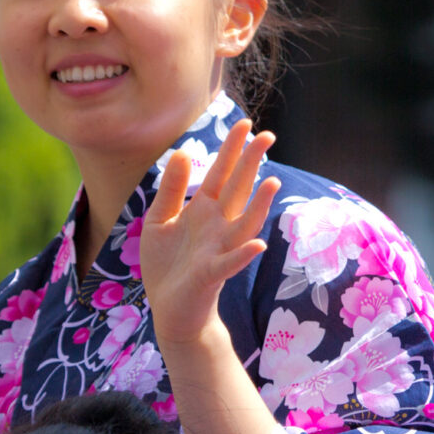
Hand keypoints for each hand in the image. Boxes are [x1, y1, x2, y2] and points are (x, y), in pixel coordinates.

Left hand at [140, 119, 278, 349]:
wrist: (170, 309)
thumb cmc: (167, 266)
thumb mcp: (160, 221)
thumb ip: (170, 190)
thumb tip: (181, 152)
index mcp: (203, 210)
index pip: (220, 173)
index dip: (232, 149)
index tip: (245, 123)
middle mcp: (217, 226)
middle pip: (238, 190)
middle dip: (251, 164)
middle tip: (268, 135)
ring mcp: (218, 250)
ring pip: (244, 223)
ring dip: (259, 206)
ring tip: (273, 183)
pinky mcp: (211, 275)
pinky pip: (231, 263)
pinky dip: (243, 255)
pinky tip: (258, 245)